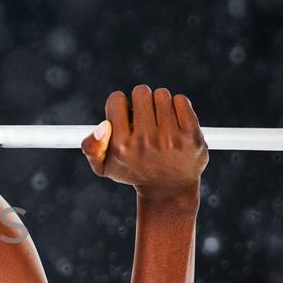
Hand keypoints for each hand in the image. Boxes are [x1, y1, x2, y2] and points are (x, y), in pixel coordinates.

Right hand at [81, 85, 207, 198]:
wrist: (169, 190)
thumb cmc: (133, 171)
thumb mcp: (104, 167)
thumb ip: (91, 146)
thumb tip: (104, 125)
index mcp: (121, 146)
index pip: (116, 99)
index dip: (120, 106)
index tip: (125, 118)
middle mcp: (145, 142)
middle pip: (140, 92)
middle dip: (141, 101)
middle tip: (144, 118)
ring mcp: (171, 139)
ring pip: (161, 94)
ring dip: (159, 104)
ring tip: (159, 122)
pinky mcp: (191, 136)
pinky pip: (181, 100)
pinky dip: (177, 106)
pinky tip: (174, 122)